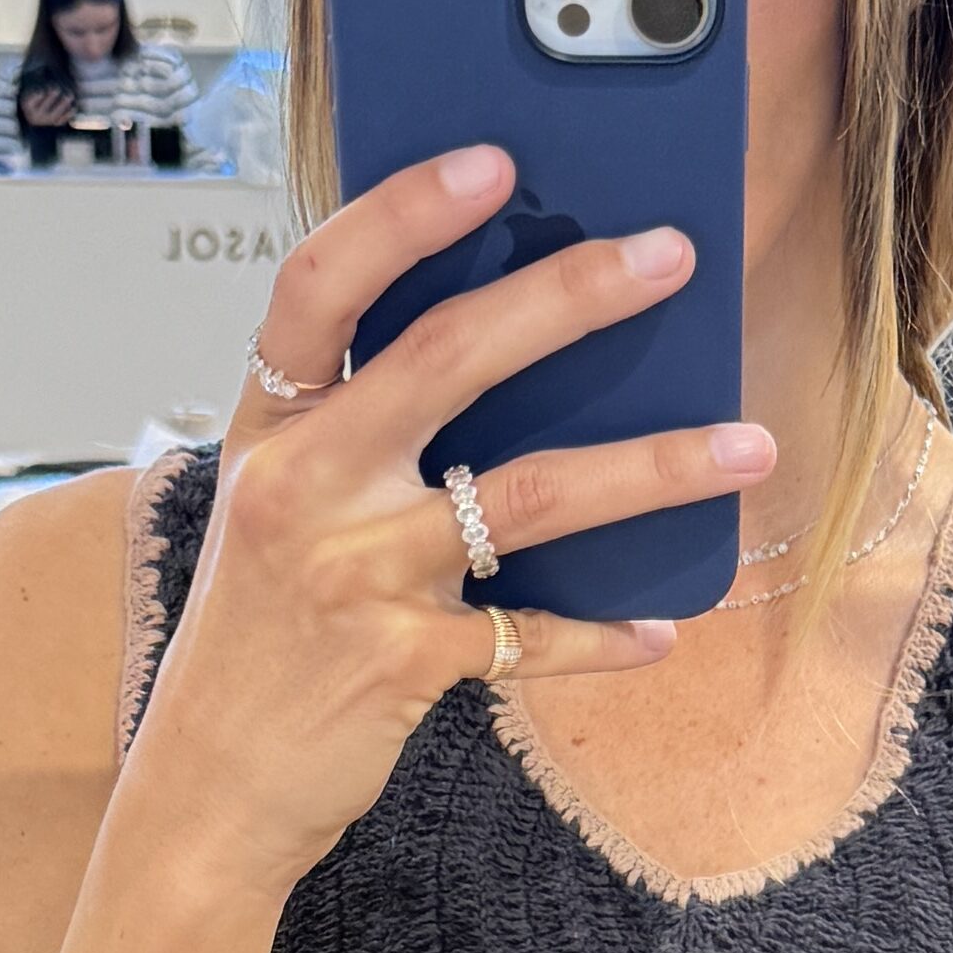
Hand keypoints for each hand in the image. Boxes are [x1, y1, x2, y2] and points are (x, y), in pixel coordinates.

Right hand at [112, 143, 772, 907]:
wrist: (207, 790)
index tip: (491, 162)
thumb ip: (359, 434)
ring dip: (654, 466)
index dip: (403, 215)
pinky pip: (532, 635)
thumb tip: (508, 352)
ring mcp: (353, 575)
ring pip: (529, 495)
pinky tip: (661, 628)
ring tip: (746, 446)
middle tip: (667, 256)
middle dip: (569, 297)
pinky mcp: (403, 662)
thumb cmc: (255, 638)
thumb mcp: (279, 510)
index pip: (320, 286)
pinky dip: (603, 636)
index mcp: (271, 431)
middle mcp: (305, 487)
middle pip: (447, 359)